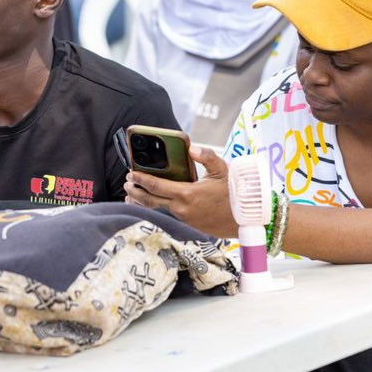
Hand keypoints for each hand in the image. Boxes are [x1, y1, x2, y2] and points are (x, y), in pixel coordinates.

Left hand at [124, 146, 238, 237]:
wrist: (246, 220)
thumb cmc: (235, 193)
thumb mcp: (223, 170)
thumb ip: (207, 156)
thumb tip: (191, 147)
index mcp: (187, 194)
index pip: (156, 186)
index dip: (141, 179)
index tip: (130, 173)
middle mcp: (182, 208)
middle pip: (150, 201)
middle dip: (135, 191)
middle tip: (126, 183)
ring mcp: (184, 218)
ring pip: (157, 209)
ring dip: (141, 202)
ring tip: (130, 195)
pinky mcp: (188, 225)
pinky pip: (167, 214)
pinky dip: (155, 207)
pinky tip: (152, 202)